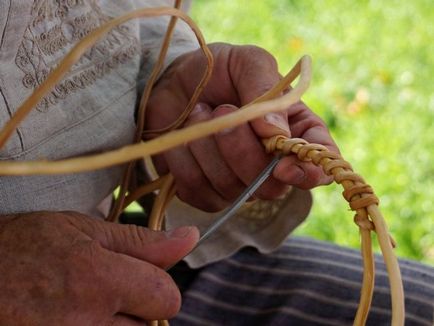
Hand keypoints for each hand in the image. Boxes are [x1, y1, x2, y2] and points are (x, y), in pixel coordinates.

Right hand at [0, 211, 197, 324]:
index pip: (168, 298)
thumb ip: (140, 241)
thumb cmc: (22, 246)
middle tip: (103, 292)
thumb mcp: (81, 230)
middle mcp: (86, 323)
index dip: (157, 284)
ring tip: (84, 307)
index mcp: (98, 280)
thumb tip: (190, 238)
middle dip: (137, 309)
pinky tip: (70, 318)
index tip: (138, 276)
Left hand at [146, 42, 337, 211]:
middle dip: (242, 151)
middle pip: (271, 186)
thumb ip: (265, 87)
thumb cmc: (218, 71)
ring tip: (199, 111)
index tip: (284, 166)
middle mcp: (270, 165)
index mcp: (295, 131)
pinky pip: (198, 190)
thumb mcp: (245, 62)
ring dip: (208, 146)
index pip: (318, 164)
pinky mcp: (204, 192)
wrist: (173, 82)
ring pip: (231, 188)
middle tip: (224, 110)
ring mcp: (237, 183)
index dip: (309, 173)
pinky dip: (185, 159)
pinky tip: (185, 134)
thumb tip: (275, 132)